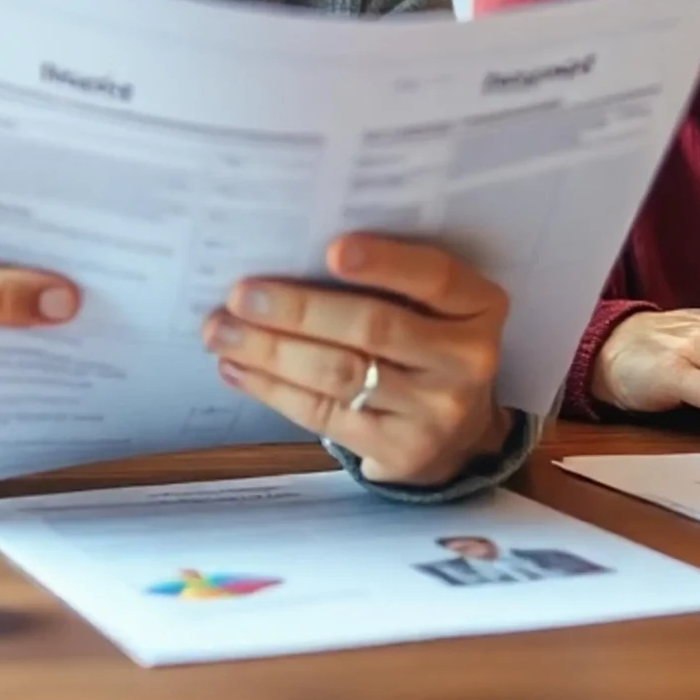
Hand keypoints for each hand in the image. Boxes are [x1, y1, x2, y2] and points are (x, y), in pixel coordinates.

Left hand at [205, 233, 512, 486]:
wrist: (456, 433)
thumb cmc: (426, 345)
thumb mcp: (433, 307)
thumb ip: (389, 282)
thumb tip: (289, 251)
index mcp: (479, 307)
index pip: (436, 277)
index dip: (386, 262)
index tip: (332, 250)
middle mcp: (466, 360)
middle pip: (373, 328)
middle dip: (298, 310)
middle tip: (240, 295)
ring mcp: (435, 411)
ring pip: (340, 374)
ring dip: (270, 351)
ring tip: (221, 331)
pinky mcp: (399, 449)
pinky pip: (324, 414)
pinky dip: (272, 389)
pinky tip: (238, 369)